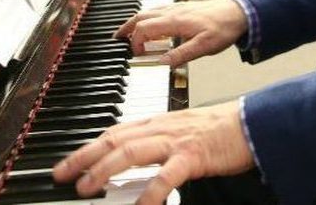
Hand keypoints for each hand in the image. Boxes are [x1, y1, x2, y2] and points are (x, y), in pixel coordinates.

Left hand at [52, 101, 254, 203]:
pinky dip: (150, 192)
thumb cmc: (221, 130)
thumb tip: (133, 159)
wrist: (253, 123)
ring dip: (104, 170)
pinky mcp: (193, 156)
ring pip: (131, 152)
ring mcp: (176, 141)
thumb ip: (158, 143)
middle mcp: (162, 128)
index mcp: (159, 122)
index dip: (88, 147)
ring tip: (86, 187)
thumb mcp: (183, 131)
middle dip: (84, 157)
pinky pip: (166, 176)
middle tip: (62, 175)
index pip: (115, 132)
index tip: (68, 163)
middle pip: (114, 139)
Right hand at [114, 0, 247, 66]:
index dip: (135, 43)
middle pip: (141, 17)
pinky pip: (158, 9)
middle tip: (117, 39)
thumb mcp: (203, 47)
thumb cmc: (224, 28)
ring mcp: (177, 7)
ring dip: (135, 21)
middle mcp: (172, 11)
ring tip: (127, 32)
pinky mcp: (183, 7)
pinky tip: (151, 24)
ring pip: (148, 11)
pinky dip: (148, 17)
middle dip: (127, 28)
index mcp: (174, 21)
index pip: (144, 29)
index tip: (137, 56)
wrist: (239, 12)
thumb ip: (181, 55)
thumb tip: (160, 63)